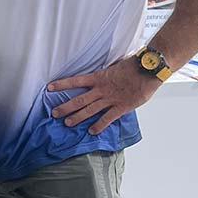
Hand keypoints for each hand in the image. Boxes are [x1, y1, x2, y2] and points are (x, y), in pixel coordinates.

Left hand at [47, 58, 161, 134]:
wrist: (147, 70)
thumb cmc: (133, 65)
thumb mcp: (114, 65)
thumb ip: (105, 72)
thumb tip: (100, 71)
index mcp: (98, 77)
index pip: (75, 81)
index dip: (62, 84)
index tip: (49, 87)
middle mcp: (101, 89)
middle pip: (79, 99)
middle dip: (65, 107)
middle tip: (54, 113)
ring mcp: (110, 99)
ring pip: (90, 110)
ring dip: (77, 117)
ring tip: (67, 123)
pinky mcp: (121, 107)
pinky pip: (107, 118)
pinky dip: (99, 125)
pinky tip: (91, 131)